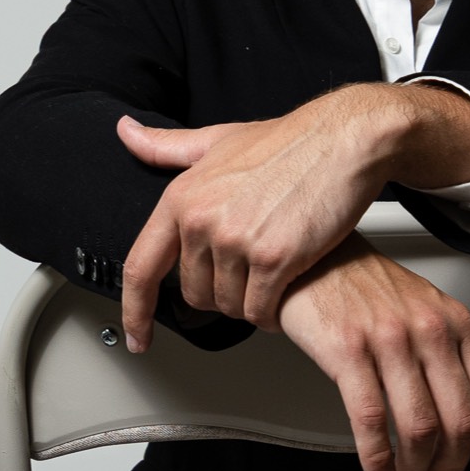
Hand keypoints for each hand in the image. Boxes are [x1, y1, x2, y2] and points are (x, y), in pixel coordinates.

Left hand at [116, 83, 469, 350]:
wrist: (343, 140)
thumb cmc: (289, 141)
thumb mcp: (218, 139)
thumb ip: (169, 147)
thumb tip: (126, 133)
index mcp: (182, 196)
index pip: (141, 267)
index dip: (134, 310)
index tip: (137, 337)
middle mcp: (202, 220)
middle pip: (193, 294)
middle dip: (219, 294)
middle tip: (247, 276)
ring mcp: (236, 241)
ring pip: (229, 306)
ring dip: (249, 302)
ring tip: (272, 275)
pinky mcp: (273, 259)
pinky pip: (259, 311)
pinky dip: (271, 311)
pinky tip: (284, 291)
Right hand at [277, 240, 469, 470]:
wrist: (309, 257)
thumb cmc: (363, 287)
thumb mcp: (424, 311)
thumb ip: (449, 357)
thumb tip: (463, 421)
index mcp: (457, 323)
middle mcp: (431, 330)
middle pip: (462, 421)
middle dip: (451, 466)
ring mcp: (391, 340)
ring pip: (420, 427)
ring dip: (415, 468)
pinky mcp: (349, 351)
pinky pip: (372, 422)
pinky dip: (378, 459)